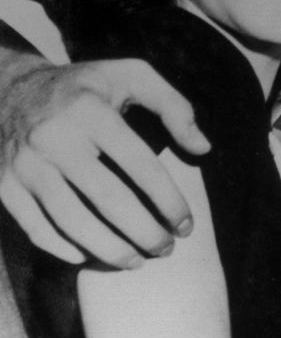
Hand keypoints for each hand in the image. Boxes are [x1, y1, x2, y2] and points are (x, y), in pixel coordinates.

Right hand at [0, 52, 209, 267]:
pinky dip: (64, 248)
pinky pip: (36, 228)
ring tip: (137, 261)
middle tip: (167, 250)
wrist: (11, 88)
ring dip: (109, 249)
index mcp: (91, 111)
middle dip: (144, 232)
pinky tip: (90, 256)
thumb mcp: (133, 76)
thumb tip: (204, 148)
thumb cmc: (86, 86)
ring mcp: (25, 165)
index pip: (140, 165)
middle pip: (108, 200)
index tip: (187, 224)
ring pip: (72, 221)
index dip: (169, 200)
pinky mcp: (4, 185)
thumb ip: (174, 107)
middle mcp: (54, 138)